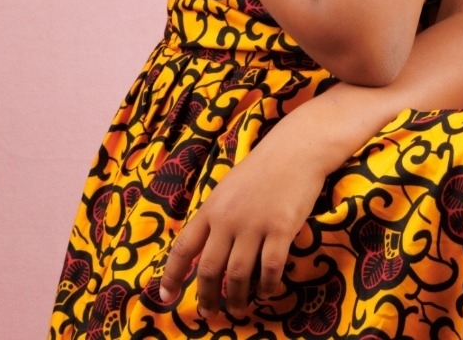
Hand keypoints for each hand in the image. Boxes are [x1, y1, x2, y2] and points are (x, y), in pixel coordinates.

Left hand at [159, 131, 326, 318]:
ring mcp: (255, 224)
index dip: (172, 275)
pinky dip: (268, 286)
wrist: (295, 148)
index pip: (184, 248)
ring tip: (238, 310)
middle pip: (210, 269)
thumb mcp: (228, 189)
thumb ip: (217, 217)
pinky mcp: (282, 228)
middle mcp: (228, 218)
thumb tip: (207, 251)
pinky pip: (271, 268)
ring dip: (237, 298)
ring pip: (239, 274)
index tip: (166, 297)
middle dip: (207, 297)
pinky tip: (267, 292)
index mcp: (211, 208)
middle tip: (209, 313)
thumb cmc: (262, 168)